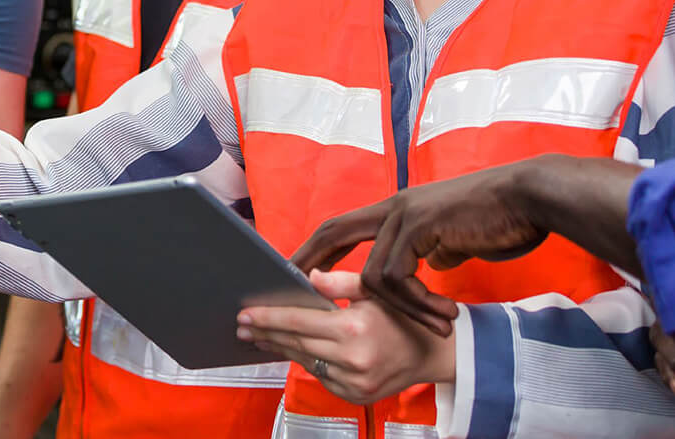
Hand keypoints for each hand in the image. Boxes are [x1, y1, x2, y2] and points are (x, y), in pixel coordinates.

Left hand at [236, 270, 455, 403]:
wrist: (432, 353)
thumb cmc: (403, 317)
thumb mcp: (374, 290)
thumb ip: (339, 283)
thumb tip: (307, 277)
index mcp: (353, 328)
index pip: (299, 322)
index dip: (268, 318)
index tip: (245, 314)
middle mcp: (351, 359)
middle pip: (296, 344)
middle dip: (267, 334)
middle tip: (242, 326)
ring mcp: (353, 382)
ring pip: (306, 362)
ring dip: (282, 349)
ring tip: (260, 337)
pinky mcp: (355, 396)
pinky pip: (323, 376)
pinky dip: (308, 362)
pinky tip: (293, 350)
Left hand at [292, 164, 545, 334]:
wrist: (529, 197)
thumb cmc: (498, 219)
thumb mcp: (454, 239)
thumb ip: (431, 250)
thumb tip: (423, 266)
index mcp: (399, 208)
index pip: (343, 226)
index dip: (319, 249)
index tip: (298, 272)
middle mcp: (395, 207)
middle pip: (334, 231)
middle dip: (311, 263)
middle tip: (296, 292)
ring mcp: (406, 214)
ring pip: (375, 273)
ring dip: (402, 309)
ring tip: (440, 323)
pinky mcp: (422, 226)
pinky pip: (400, 276)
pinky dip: (418, 303)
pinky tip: (445, 313)